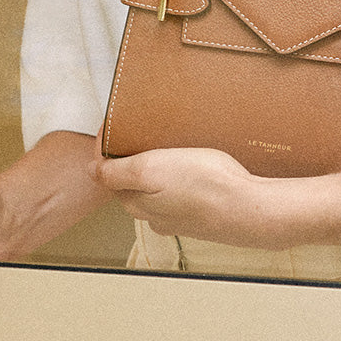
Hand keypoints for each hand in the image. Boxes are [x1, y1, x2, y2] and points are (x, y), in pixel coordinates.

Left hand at [96, 146, 276, 247]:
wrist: (249, 210)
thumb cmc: (204, 186)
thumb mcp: (152, 170)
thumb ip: (117, 173)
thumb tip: (91, 171)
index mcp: (136, 202)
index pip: (108, 173)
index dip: (107, 147)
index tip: (112, 124)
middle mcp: (154, 214)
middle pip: (130, 182)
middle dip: (130, 158)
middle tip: (139, 131)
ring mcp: (178, 217)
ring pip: (156, 189)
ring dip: (156, 169)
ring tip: (167, 145)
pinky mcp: (201, 215)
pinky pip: (180, 193)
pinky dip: (179, 179)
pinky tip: (193, 168)